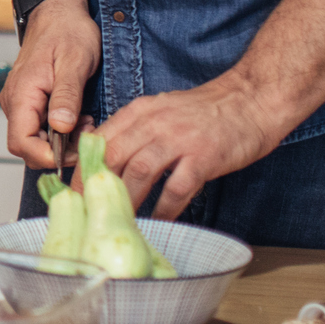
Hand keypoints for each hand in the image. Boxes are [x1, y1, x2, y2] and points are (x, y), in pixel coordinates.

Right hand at [1, 0, 100, 165]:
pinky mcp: (29, 101)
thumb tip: (60, 128)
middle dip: (59, 150)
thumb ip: (67, 96)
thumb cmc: (68, 30)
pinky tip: (80, 117)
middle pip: (27, 146)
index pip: (21, 143)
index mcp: (22, 94)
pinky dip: (61, 130)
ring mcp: (20, 102)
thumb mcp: (75, 62)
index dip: (48, 156)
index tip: (78, 151)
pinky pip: (40, 127)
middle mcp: (14, 102)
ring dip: (62, 141)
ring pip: (35, 139)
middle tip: (88, 134)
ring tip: (88, 122)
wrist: (58, 9)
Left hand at [93, 73, 288, 217]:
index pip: (100, 140)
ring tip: (118, 223)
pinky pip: (177, 187)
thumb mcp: (161, 110)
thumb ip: (135, 130)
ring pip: (139, 172)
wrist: (251, 100)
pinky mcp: (204, 157)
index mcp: (140, 111)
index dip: (83, 168)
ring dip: (126, 201)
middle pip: (113, 156)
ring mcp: (179, 139)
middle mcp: (154, 122)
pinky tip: (159, 223)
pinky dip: (165, 209)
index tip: (73, 193)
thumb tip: (109, 160)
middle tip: (87, 213)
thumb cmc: (206, 111)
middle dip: (96, 188)